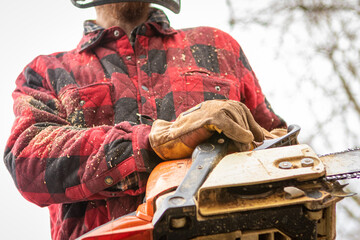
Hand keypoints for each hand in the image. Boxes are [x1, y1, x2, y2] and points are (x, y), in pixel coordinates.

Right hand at [149, 100, 264, 159]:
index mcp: (215, 108)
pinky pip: (224, 120)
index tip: (261, 137)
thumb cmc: (188, 142)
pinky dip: (236, 130)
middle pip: (239, 110)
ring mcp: (207, 109)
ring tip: (246, 146)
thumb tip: (252, 142)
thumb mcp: (214, 138)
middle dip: (249, 127)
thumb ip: (230, 136)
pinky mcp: (203, 117)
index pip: (240, 109)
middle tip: (251, 145)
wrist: (165, 142)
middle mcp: (212, 105)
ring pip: (233, 113)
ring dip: (243, 131)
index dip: (252, 123)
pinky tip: (243, 139)